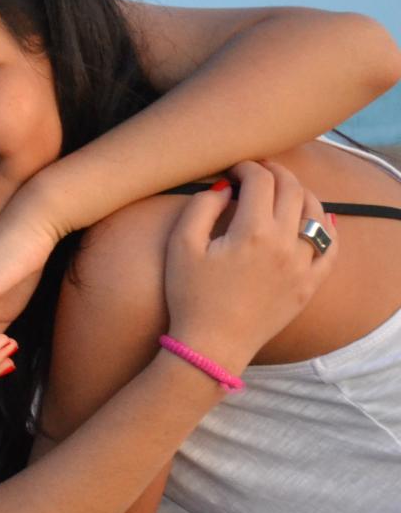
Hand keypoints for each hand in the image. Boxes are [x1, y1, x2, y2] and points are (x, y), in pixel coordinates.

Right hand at [163, 161, 336, 372]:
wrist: (212, 345)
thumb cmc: (190, 296)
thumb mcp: (181, 247)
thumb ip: (200, 208)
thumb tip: (224, 188)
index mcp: (253, 232)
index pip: (260, 181)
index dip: (246, 167)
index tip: (233, 170)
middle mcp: (285, 243)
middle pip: (291, 190)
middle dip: (275, 173)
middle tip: (257, 172)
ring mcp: (303, 264)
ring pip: (317, 213)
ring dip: (301, 193)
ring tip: (284, 191)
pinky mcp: (310, 284)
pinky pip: (331, 248)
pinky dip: (328, 228)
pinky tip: (321, 219)